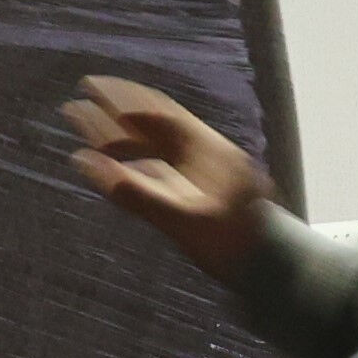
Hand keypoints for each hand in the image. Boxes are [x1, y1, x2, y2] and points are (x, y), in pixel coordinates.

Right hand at [62, 74, 273, 278]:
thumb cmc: (230, 244)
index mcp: (205, 149)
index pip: (156, 113)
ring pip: (162, 143)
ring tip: (95, 136)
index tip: (88, 89)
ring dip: (128, 137)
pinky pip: (168, 164)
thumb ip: (132, 191)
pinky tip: (126, 166)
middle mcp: (208, 152)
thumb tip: (86, 162)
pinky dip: (141, 159)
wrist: (273, 268)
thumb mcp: (179, 219)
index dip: (120, 100)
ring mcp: (209, 171)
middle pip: (158, 121)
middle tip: (84, 101)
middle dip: (120, 110)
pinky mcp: (208, 190)